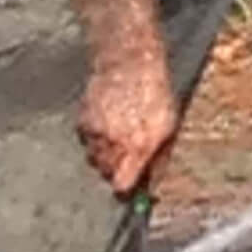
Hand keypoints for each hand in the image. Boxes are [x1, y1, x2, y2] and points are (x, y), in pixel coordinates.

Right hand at [78, 57, 178, 196]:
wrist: (129, 63)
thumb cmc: (155, 94)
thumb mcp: (169, 129)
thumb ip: (159, 161)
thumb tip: (152, 186)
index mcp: (138, 146)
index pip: (121, 185)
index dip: (125, 189)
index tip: (130, 187)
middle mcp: (114, 142)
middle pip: (106, 174)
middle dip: (117, 170)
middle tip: (128, 155)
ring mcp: (96, 132)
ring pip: (95, 158)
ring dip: (106, 154)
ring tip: (120, 134)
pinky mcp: (83, 121)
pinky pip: (87, 141)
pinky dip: (96, 137)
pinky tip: (108, 121)